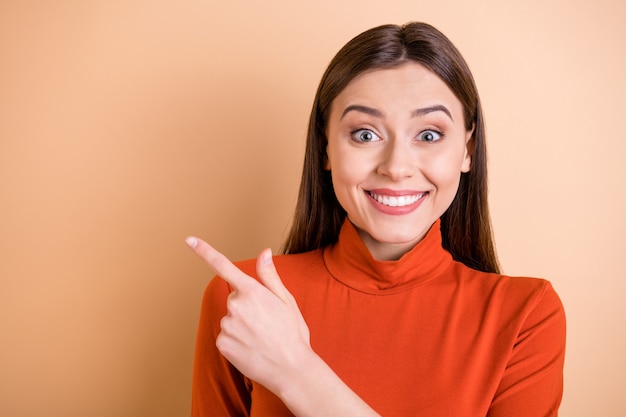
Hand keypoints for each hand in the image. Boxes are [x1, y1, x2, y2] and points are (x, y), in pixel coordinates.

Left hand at [186, 236, 311, 393]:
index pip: (223, 266)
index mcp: (252, 291)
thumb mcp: (287, 300)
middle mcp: (236, 306)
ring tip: (261, 337)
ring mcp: (227, 326)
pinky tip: (252, 348)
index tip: (190, 239)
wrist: (291, 369)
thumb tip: (264, 252)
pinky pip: (226, 336)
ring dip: (242, 325)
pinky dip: (236, 341)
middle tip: (267, 322)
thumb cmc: (292, 333)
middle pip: (234, 299)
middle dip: (247, 306)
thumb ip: (270, 276)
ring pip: (230, 319)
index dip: (204, 251)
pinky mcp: (222, 344)